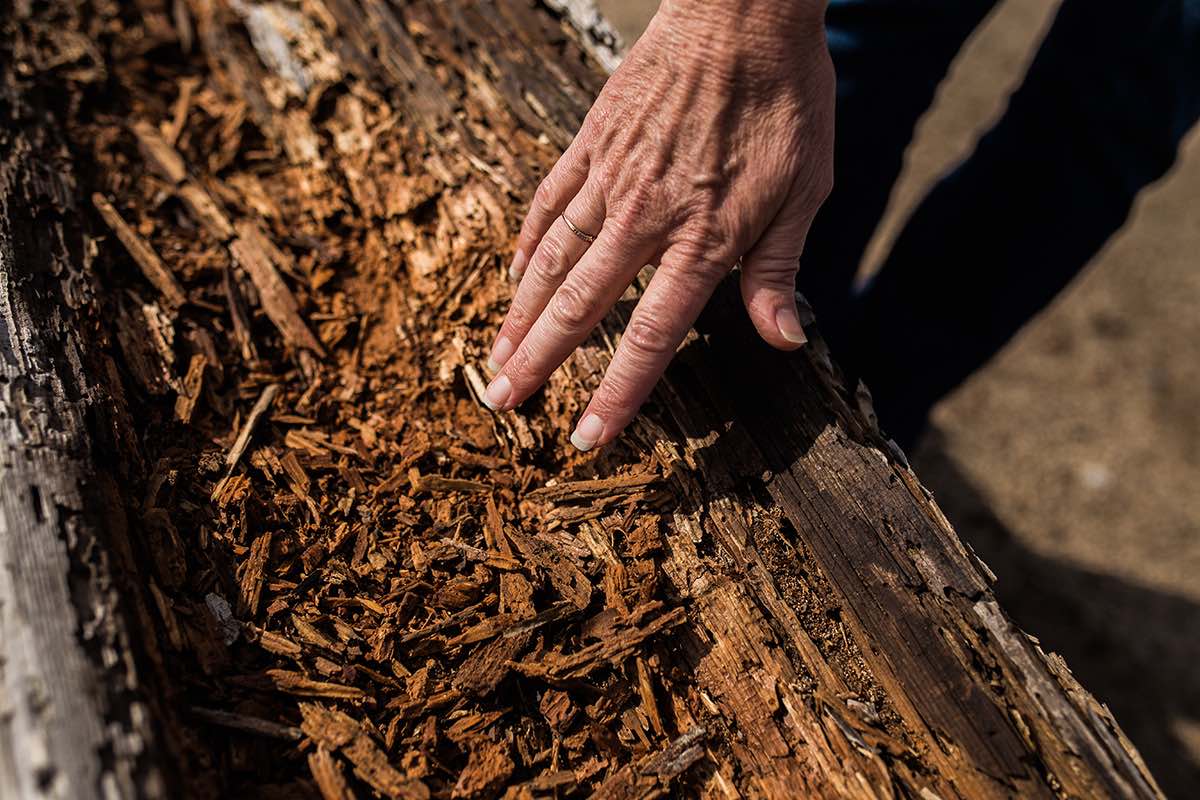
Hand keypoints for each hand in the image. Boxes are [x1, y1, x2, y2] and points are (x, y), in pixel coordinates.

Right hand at [484, 0, 833, 450]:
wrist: (743, 10)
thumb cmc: (785, 100)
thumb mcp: (806, 188)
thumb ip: (779, 270)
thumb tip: (784, 343)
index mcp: (702, 237)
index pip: (652, 335)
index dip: (618, 392)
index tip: (588, 436)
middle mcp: (645, 215)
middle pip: (581, 305)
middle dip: (539, 362)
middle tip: (502, 405)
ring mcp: (610, 176)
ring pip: (551, 258)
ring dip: (519, 314)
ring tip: (492, 358)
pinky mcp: (591, 140)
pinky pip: (548, 200)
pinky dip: (526, 242)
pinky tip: (511, 275)